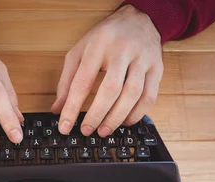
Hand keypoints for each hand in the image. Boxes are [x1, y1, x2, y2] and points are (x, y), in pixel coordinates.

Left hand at [51, 4, 162, 136]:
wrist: (139, 18)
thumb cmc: (106, 38)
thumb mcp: (80, 51)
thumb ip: (67, 80)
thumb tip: (58, 109)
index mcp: (98, 44)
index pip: (83, 81)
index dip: (72, 107)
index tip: (65, 127)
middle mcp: (122, 49)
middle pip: (110, 89)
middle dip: (97, 115)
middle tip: (87, 131)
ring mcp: (143, 58)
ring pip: (133, 94)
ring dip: (117, 118)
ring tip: (104, 131)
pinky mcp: (157, 68)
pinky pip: (149, 96)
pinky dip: (136, 114)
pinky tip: (124, 121)